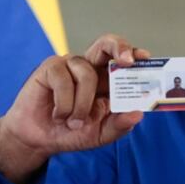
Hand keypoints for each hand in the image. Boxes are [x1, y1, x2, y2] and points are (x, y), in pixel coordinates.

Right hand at [0, 34, 149, 183]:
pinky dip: (64, 104)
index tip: (145, 57)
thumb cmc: (71, 132)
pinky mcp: (50, 68)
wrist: (39, 140)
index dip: (135, 55)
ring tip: (74, 122)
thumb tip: (138, 114)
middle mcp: (90, 68)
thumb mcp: (100, 134)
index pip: (123, 61)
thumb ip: (119, 126)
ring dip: (82, 104)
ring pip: (87, 74)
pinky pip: (63, 80)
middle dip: (120, 47)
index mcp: (106, 81)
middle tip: (128, 61)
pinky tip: (58, 115)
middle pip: (106, 44)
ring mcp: (69, 66)